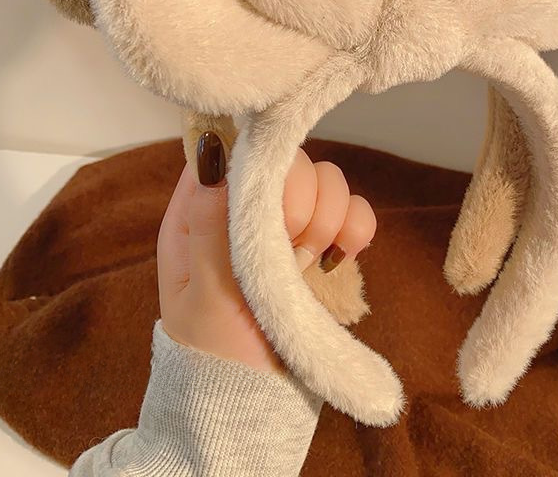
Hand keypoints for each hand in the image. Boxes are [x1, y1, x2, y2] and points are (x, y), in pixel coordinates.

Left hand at [157, 132, 376, 371]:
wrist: (256, 406)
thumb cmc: (216, 355)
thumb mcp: (203, 296)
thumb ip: (210, 224)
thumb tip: (211, 153)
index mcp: (202, 214)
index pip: (234, 151)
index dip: (261, 171)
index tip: (270, 212)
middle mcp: (246, 210)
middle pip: (289, 161)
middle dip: (299, 204)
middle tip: (290, 251)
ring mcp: (287, 226)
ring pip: (326, 179)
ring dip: (327, 220)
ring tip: (308, 265)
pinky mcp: (322, 244)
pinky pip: (353, 210)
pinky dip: (355, 227)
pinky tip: (339, 259)